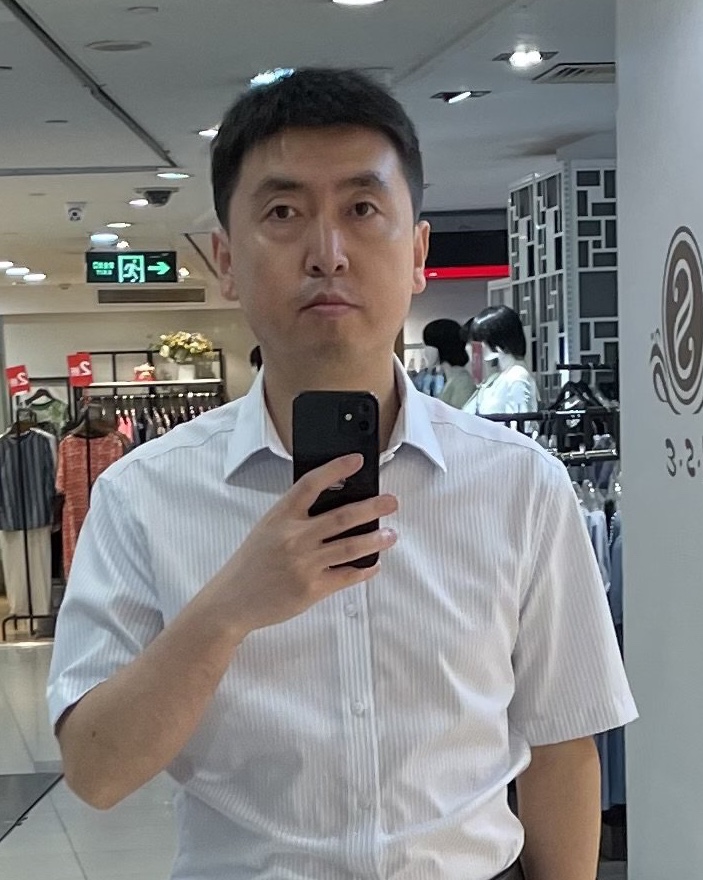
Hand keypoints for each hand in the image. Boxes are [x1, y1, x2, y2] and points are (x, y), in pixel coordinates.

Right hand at [212, 454, 397, 635]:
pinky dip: (364, 569)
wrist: (233, 599)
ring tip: (391, 534)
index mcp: (280, 516)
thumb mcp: (268, 529)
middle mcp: (293, 537)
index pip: (311, 484)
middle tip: (391, 502)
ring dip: (375, 539)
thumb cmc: (252, 562)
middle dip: (372, 507)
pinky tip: (374, 564)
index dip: (336, 469)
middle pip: (341, 517)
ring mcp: (303, 564)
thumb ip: (297, 517)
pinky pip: (346, 576)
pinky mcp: (311, 589)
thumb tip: (338, 504)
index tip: (357, 461)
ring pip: (350, 547)